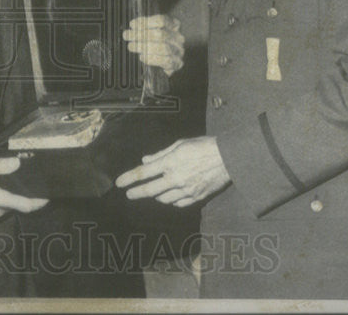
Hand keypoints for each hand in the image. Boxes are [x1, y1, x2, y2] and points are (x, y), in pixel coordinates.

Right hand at [0, 157, 48, 222]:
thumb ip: (0, 165)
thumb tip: (17, 164)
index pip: (25, 205)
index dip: (40, 202)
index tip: (49, 196)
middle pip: (20, 205)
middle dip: (27, 194)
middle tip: (32, 180)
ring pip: (12, 206)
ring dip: (16, 196)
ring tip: (17, 182)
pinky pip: (4, 209)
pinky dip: (8, 200)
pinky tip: (5, 189)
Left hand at [114, 136, 229, 206]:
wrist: (228, 158)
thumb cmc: (203, 146)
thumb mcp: (180, 144)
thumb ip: (160, 154)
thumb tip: (146, 161)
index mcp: (170, 162)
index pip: (143, 173)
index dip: (129, 178)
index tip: (119, 183)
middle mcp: (176, 178)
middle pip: (150, 190)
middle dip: (136, 193)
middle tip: (129, 194)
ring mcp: (186, 190)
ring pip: (164, 199)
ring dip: (156, 195)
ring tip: (153, 191)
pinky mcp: (196, 197)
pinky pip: (178, 203)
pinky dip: (171, 200)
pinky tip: (169, 196)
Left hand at [123, 14, 184, 75]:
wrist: (163, 65)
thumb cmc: (155, 45)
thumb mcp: (151, 32)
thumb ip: (144, 28)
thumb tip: (133, 25)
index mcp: (174, 25)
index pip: (161, 20)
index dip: (145, 22)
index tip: (132, 24)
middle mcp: (178, 37)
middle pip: (160, 34)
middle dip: (141, 34)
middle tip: (127, 35)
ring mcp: (179, 51)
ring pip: (163, 47)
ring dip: (144, 46)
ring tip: (131, 46)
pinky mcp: (177, 64)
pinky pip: (165, 60)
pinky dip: (151, 58)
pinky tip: (142, 57)